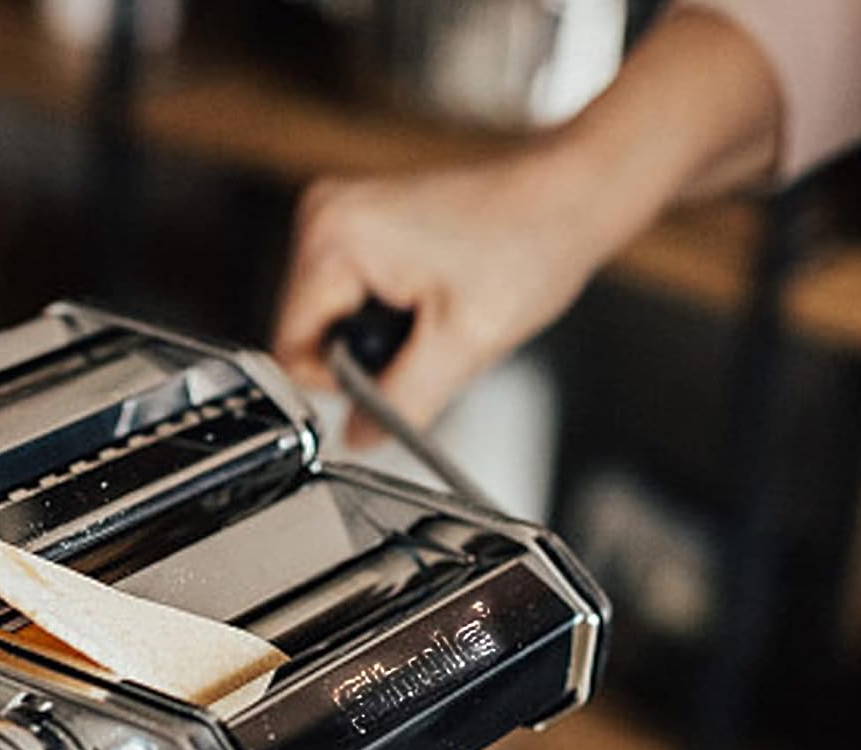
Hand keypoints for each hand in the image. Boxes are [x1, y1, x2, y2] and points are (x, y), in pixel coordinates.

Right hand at [271, 145, 601, 443]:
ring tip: (434, 316)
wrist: (568, 198)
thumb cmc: (529, 246)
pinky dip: (385, 317)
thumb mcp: (463, 345)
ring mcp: (339, 216)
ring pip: (328, 323)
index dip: (339, 385)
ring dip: (377, 339)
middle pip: (307, 336)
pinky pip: (349, 300)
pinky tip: (428, 302)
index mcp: (335, 238)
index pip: (292, 352)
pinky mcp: (360, 225)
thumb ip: (400, 402)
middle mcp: (324, 216)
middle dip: (362, 358)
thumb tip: (356, 440)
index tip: (395, 377)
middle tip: (427, 340)